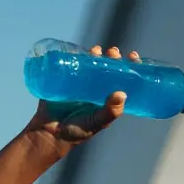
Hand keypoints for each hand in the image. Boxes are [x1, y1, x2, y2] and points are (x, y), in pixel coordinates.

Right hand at [24, 45, 138, 145]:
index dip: (129, 67)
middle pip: (107, 67)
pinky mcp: (65, 80)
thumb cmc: (78, 130)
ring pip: (91, 63)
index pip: (122, 79)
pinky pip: (71, 64)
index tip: (133, 57)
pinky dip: (74, 55)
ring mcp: (81, 83)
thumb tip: (122, 94)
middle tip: (112, 52)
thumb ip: (109, 112)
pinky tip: (78, 51)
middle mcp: (96, 88)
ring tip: (96, 50)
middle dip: (112, 57)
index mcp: (108, 97)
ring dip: (95, 54)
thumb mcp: (97, 122)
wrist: (50, 133)